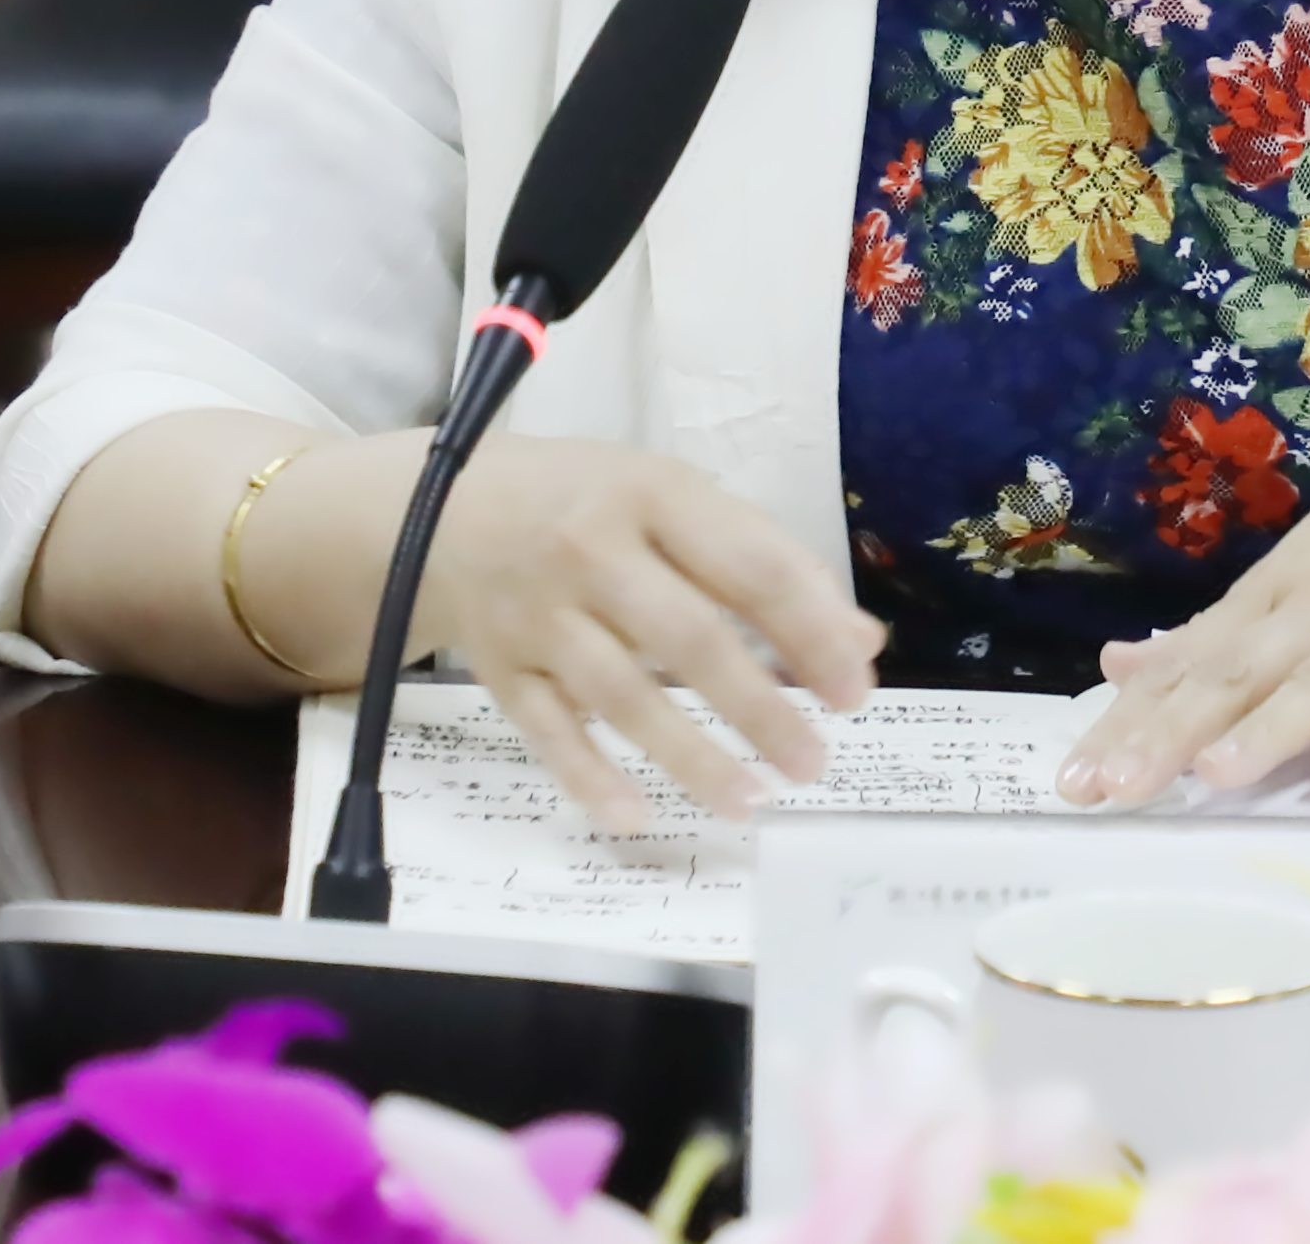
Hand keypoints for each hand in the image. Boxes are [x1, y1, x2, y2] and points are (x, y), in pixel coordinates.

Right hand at [417, 434, 883, 825]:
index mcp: (654, 494)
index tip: (854, 690)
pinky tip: (637, 816)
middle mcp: (593, 551)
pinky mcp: (500, 669)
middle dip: (758, 705)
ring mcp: (540, 614)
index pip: (747, 564)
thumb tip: (856, 643)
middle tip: (813, 762)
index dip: (808, 629)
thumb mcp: (679, 501)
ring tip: (753, 800)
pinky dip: (589, 777)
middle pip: (686, 636)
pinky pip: (546, 732)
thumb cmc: (594, 503)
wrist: (452, 508)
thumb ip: (765, 563)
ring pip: (620, 695)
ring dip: (689, 756)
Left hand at [1054, 386, 1309, 806]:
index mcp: (1284, 587)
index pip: (1195, 660)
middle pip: (1244, 674)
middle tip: (1111, 789)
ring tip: (1213, 776)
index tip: (1074, 775)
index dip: (1135, 717)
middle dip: (1174, 733)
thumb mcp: (1304, 563)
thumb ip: (1220, 629)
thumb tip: (1122, 665)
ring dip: (1268, 727)